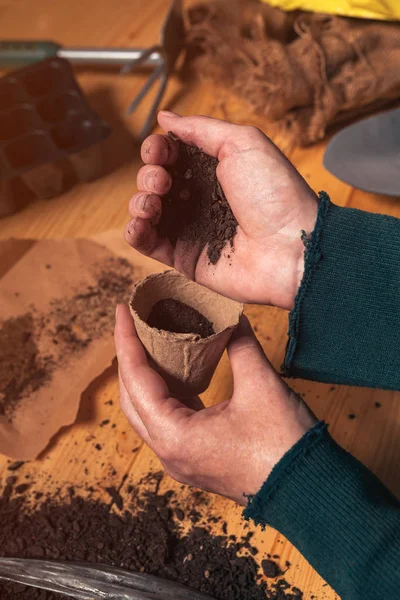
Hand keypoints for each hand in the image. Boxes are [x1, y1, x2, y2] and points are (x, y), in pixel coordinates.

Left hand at [115, 305, 315, 503]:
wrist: (308, 491)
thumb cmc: (285, 446)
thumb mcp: (262, 386)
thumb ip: (240, 346)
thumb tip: (230, 318)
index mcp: (175, 437)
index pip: (136, 380)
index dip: (127, 341)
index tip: (121, 310)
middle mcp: (169, 452)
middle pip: (133, 398)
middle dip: (130, 357)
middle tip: (133, 322)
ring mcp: (181, 459)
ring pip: (148, 411)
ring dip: (147, 375)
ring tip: (151, 341)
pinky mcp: (195, 458)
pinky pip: (168, 420)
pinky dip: (167, 392)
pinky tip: (177, 370)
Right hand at [125, 112, 317, 310]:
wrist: (291, 247)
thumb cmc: (274, 193)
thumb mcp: (242, 143)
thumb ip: (201, 128)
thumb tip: (165, 117)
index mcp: (213, 169)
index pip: (171, 155)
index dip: (158, 150)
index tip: (161, 151)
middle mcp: (199, 198)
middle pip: (154, 180)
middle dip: (149, 175)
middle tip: (164, 180)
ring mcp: (190, 229)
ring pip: (146, 210)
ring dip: (139, 200)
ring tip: (154, 202)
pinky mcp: (184, 257)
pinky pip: (147, 243)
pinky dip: (134, 231)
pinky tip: (140, 223)